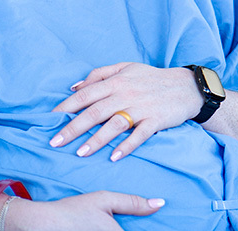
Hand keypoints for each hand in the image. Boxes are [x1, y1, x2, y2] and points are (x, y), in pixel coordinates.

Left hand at [50, 62, 202, 160]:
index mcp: (116, 81)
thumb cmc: (152, 78)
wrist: (187, 87)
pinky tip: (113, 157)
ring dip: (96, 140)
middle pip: (94, 112)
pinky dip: (126, 146)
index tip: (50, 120)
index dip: (66, 108)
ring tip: (80, 153)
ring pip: (114, 125)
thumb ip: (98, 75)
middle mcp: (125, 94)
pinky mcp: (156, 121)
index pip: (85, 95)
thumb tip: (73, 87)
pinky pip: (139, 135)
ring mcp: (141, 108)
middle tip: (55, 142)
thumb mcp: (125, 68)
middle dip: (73, 128)